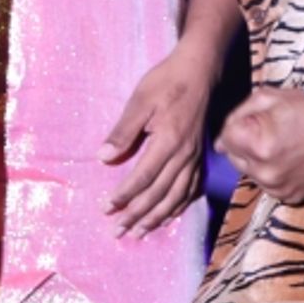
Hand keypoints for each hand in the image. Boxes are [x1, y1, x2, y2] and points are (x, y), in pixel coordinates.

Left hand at [99, 48, 213, 237]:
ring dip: (157, 218)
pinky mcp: (199, 155)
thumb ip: (123, 131)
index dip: (124, 196)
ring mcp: (194, 157)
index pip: (143, 178)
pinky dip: (178, 206)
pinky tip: (168, 216)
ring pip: (176, 197)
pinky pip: (191, 189)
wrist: (199, 70)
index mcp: (168, 142)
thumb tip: (103, 158)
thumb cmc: (166, 81)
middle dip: (137, 215)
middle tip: (117, 231)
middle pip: (159, 194)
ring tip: (139, 232)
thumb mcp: (140, 100)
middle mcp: (184, 155)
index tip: (106, 209)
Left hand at [215, 86, 303, 203]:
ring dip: (257, 161)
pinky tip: (289, 158)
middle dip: (245, 145)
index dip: (237, 126)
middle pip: (235, 159)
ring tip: (282, 144)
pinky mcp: (291, 197)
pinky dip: (273, 173)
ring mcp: (279, 188)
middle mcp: (265, 172)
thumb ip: (236, 118)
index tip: (256, 120)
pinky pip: (268, 186)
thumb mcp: (266, 97)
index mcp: (257, 144)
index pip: (224, 140)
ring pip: (250, 173)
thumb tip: (219, 143)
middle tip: (269, 130)